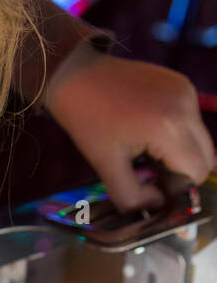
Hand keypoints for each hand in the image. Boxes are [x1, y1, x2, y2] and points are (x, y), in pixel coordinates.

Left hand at [43, 45, 215, 211]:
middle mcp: (186, 106)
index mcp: (169, 128)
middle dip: (180, 171)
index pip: (195, 173)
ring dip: (179, 152)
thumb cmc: (88, 122)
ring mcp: (187, 91)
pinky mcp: (183, 84)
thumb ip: (133, 197)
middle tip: (147, 169)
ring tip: (146, 149)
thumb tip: (157, 206)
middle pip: (205, 157)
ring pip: (201, 139)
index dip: (175, 187)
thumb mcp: (106, 167)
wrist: (78, 76)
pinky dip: (177, 133)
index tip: (149, 184)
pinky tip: (149, 130)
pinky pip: (192, 120)